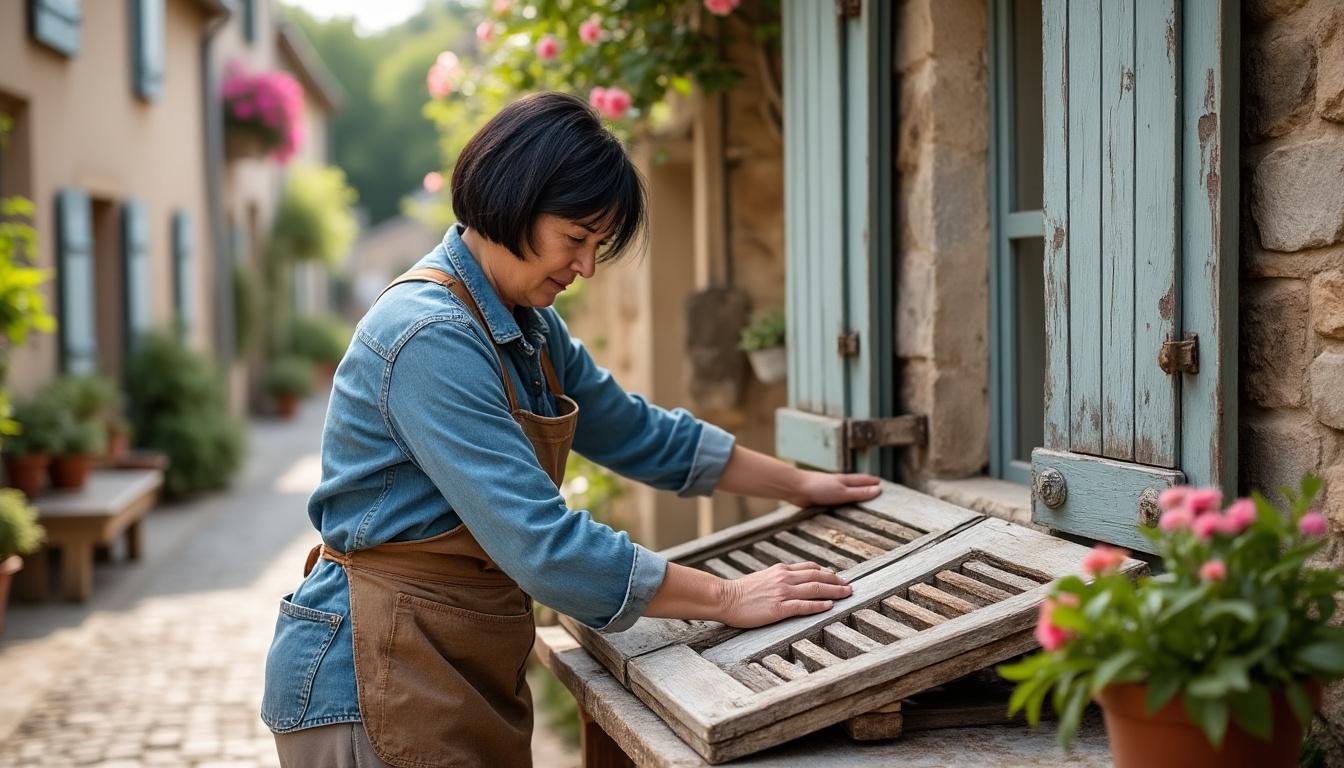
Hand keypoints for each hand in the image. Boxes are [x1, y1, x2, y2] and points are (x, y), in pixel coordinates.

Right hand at [715, 561, 852, 627]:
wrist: (725, 598)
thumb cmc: (742, 591)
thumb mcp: (764, 577)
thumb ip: (780, 577)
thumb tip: (794, 580)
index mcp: (781, 570)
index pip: (810, 568)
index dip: (827, 572)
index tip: (837, 577)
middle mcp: (784, 578)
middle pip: (817, 577)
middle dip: (836, 581)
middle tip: (849, 586)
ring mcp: (782, 593)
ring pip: (815, 589)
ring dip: (834, 591)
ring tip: (847, 594)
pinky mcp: (778, 608)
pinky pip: (803, 606)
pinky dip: (819, 605)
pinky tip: (829, 606)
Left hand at [788, 470, 881, 507]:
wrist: (796, 489)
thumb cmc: (819, 489)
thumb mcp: (843, 492)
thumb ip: (859, 492)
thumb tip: (878, 490)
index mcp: (845, 480)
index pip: (862, 480)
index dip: (872, 481)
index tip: (881, 482)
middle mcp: (838, 484)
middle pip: (855, 484)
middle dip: (864, 485)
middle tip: (875, 487)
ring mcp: (829, 490)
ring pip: (845, 492)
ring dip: (853, 493)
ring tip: (861, 497)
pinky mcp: (821, 498)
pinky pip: (836, 500)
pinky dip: (843, 501)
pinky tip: (841, 505)